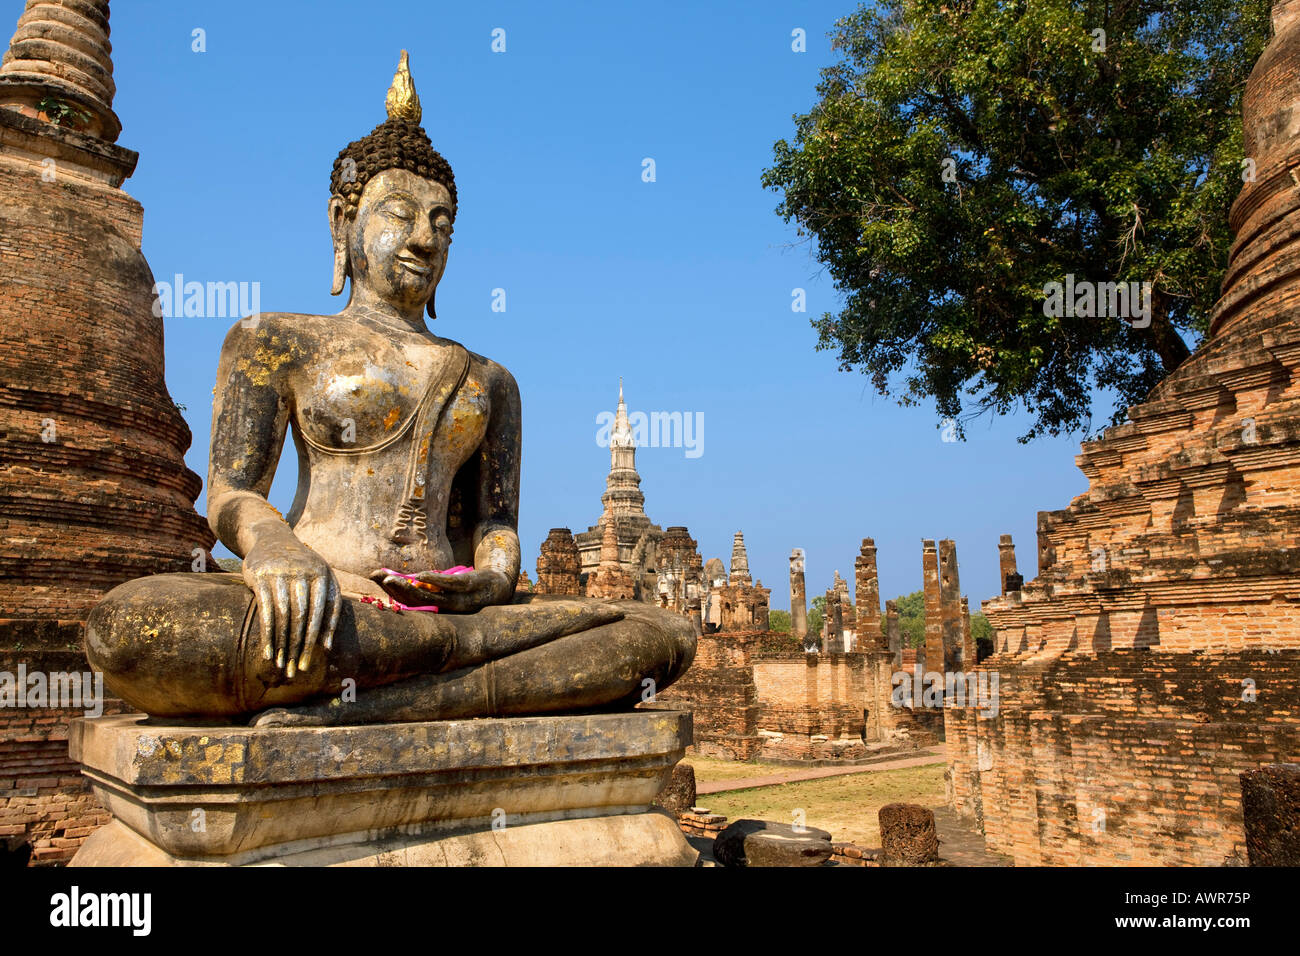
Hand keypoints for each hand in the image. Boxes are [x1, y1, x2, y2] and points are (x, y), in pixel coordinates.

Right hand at [243, 537, 341, 677]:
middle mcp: (304, 573)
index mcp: (323, 574)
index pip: (326, 609)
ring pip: (285, 616)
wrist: (271, 537)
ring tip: (282, 666)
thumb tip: (327, 647)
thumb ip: (327, 606)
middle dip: (302, 646)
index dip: (323, 634)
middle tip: (298, 669)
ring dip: (284, 645)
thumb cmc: (301, 566)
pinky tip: (268, 653)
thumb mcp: (320, 577)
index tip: (318, 656)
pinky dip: (268, 635)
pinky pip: (266, 612)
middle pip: (305, 617)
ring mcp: (281, 574)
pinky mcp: (261, 577)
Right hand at [370, 568, 510, 613]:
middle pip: (415, 602)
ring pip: (428, 597)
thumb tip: (405, 578)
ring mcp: (456, 599)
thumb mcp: (446, 588)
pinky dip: (433, 582)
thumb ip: (427, 586)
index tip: (374, 577)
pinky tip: (420, 576)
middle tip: (381, 580)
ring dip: (408, 589)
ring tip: (392, 580)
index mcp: (437, 609)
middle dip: (395, 591)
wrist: (498, 586)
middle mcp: (445, 608)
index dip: (390, 592)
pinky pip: (448, 586)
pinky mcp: (468, 587)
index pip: (408, 603)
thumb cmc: (468, 587)